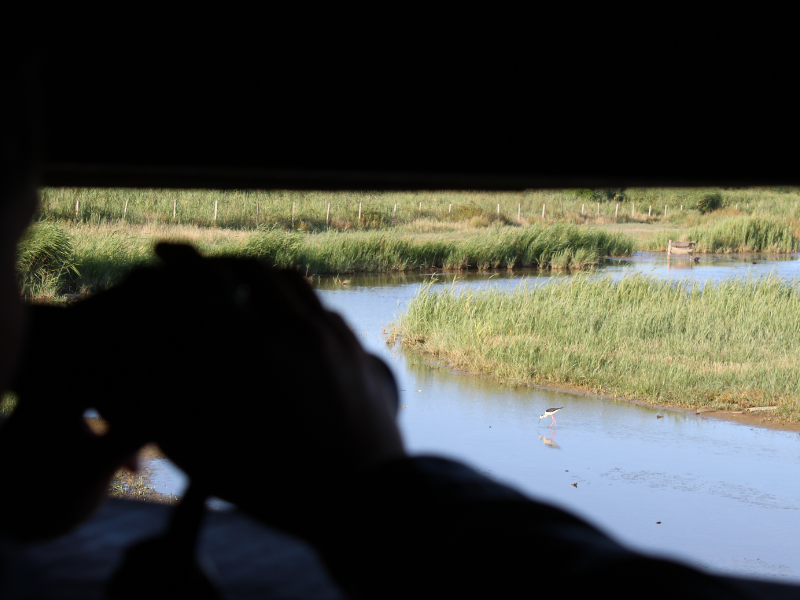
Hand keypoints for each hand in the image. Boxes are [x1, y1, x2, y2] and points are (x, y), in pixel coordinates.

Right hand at [11, 243, 405, 532]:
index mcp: (250, 356)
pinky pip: (320, 305)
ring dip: (257, 276)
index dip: (176, 262)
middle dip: (217, 262)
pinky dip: (294, 301)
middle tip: (197, 271)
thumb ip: (163, 416)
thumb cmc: (282, 490)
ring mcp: (331, 336)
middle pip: (249, 269)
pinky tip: (285, 322)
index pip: (204, 286)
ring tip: (238, 288)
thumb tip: (148, 366)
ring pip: (289, 280)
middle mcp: (293, 332)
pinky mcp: (356, 348)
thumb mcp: (208, 465)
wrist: (368, 501)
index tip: (160, 253)